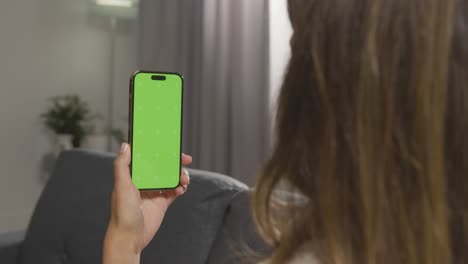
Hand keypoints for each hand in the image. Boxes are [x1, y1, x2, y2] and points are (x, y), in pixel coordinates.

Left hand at [103, 143, 191, 260]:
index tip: (169, 146)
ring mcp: (154, 192)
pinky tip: (182, 188)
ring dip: (179, 175)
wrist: (130, 238)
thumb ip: (122, 165)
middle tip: (185, 159)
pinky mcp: (161, 203)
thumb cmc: (122, 213)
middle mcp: (144, 182)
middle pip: (162, 166)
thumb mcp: (121, 186)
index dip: (158, 151)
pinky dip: (180, 188)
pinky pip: (174, 191)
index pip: (147, 158)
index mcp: (133, 176)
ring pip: (170, 178)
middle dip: (174, 162)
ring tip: (184, 179)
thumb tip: (125, 145)